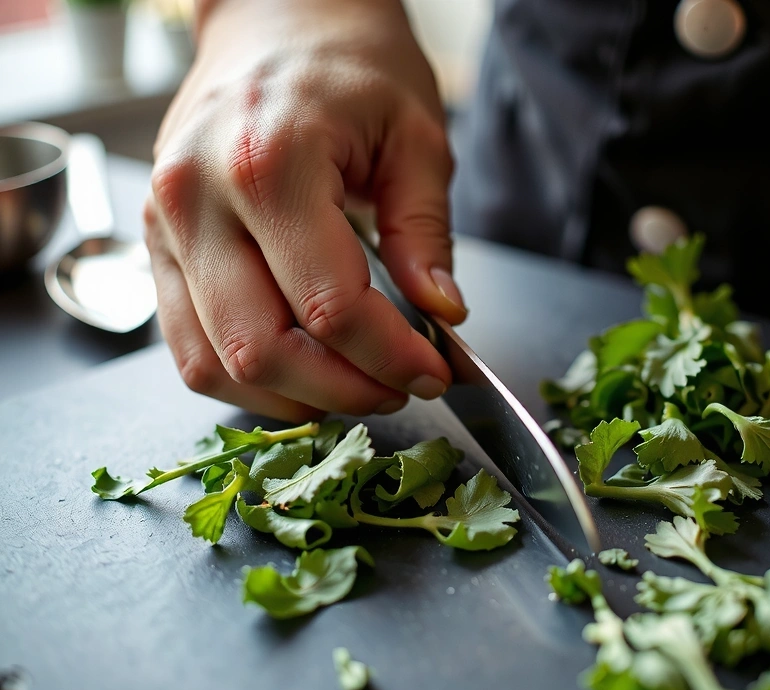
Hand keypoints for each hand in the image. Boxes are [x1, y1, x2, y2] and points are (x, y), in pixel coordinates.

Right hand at [144, 0, 465, 422]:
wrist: (275, 17)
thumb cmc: (350, 66)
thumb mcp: (415, 138)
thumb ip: (425, 235)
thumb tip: (441, 315)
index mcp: (269, 164)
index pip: (332, 307)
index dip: (392, 357)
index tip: (435, 371)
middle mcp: (197, 200)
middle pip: (263, 350)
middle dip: (345, 391)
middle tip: (400, 388)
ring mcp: (164, 226)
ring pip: (215, 364)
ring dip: (294, 398)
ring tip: (356, 386)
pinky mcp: (156, 246)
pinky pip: (189, 348)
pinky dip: (248, 381)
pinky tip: (304, 374)